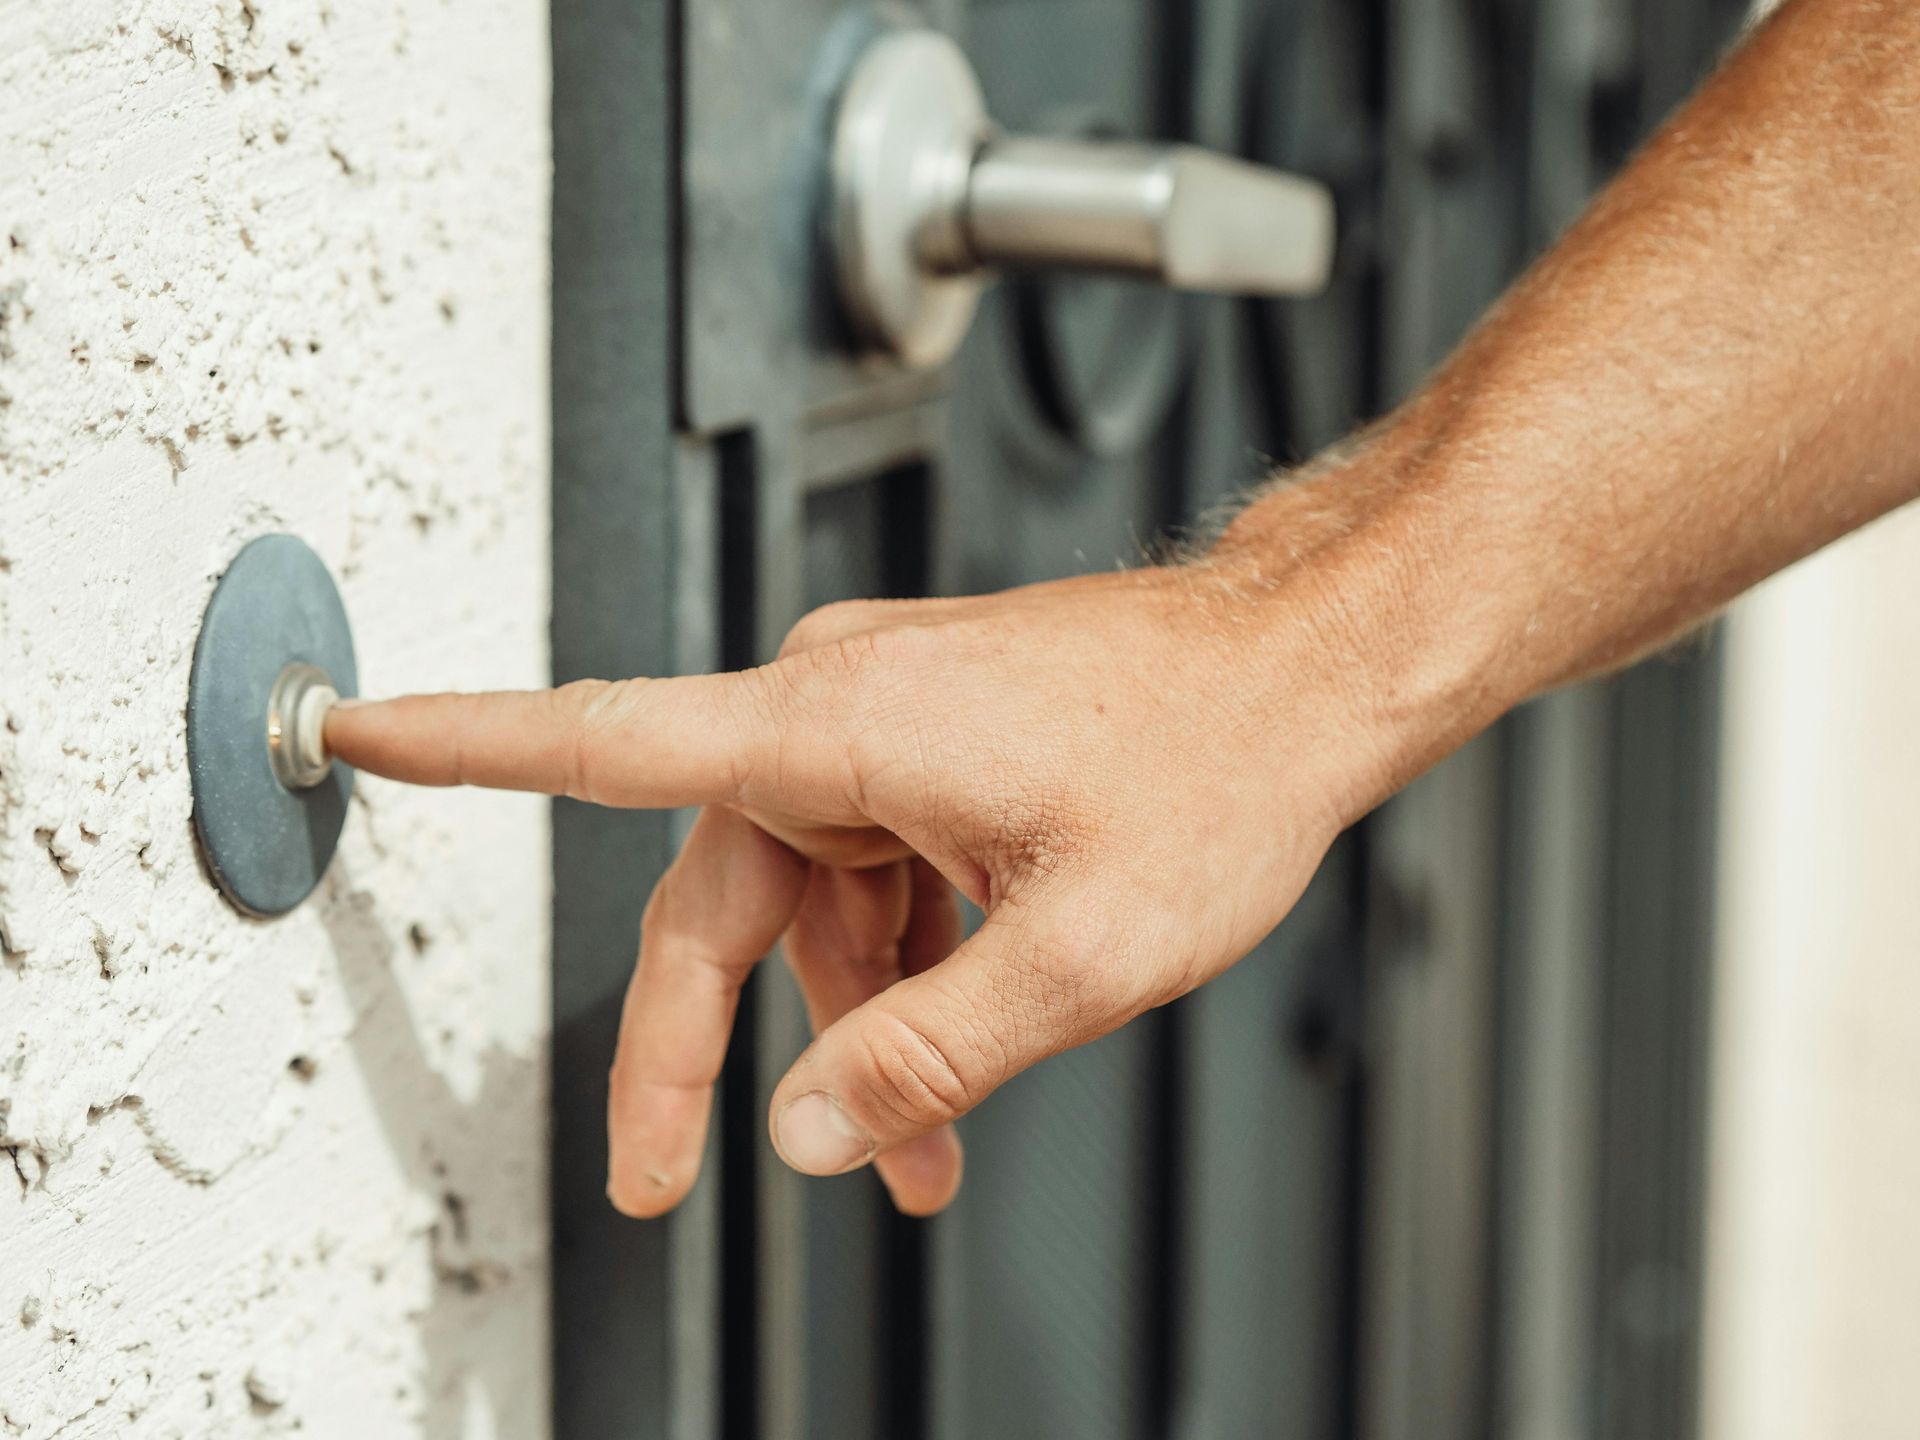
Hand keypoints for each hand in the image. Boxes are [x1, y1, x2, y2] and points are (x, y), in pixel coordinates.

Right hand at [325, 494, 1424, 1218]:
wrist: (1305, 669)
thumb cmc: (1216, 761)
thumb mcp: (1081, 951)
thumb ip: (926, 1050)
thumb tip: (802, 1135)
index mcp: (840, 724)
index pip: (608, 736)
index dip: (465, 743)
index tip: (357, 724)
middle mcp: (841, 706)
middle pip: (716, 899)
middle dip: (703, 1054)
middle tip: (665, 1183)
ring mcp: (888, 722)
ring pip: (809, 904)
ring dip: (845, 1030)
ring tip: (911, 1155)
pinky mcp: (933, 744)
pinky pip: (872, 872)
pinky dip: (898, 968)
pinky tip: (948, 1060)